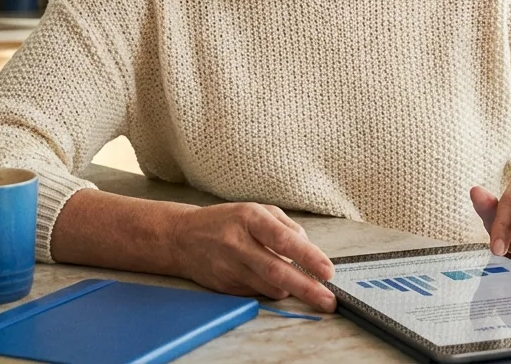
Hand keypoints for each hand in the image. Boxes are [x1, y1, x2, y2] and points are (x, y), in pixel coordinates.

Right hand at [170, 202, 336, 311]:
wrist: (182, 238)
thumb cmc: (226, 221)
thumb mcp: (257, 210)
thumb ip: (286, 226)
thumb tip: (309, 250)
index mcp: (249, 218)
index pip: (282, 239)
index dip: (307, 256)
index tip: (327, 271)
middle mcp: (238, 244)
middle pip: (276, 271)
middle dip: (306, 288)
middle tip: (328, 300)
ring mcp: (229, 268)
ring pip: (269, 287)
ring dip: (291, 289)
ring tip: (306, 287)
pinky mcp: (225, 286)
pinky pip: (257, 293)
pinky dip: (271, 289)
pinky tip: (273, 282)